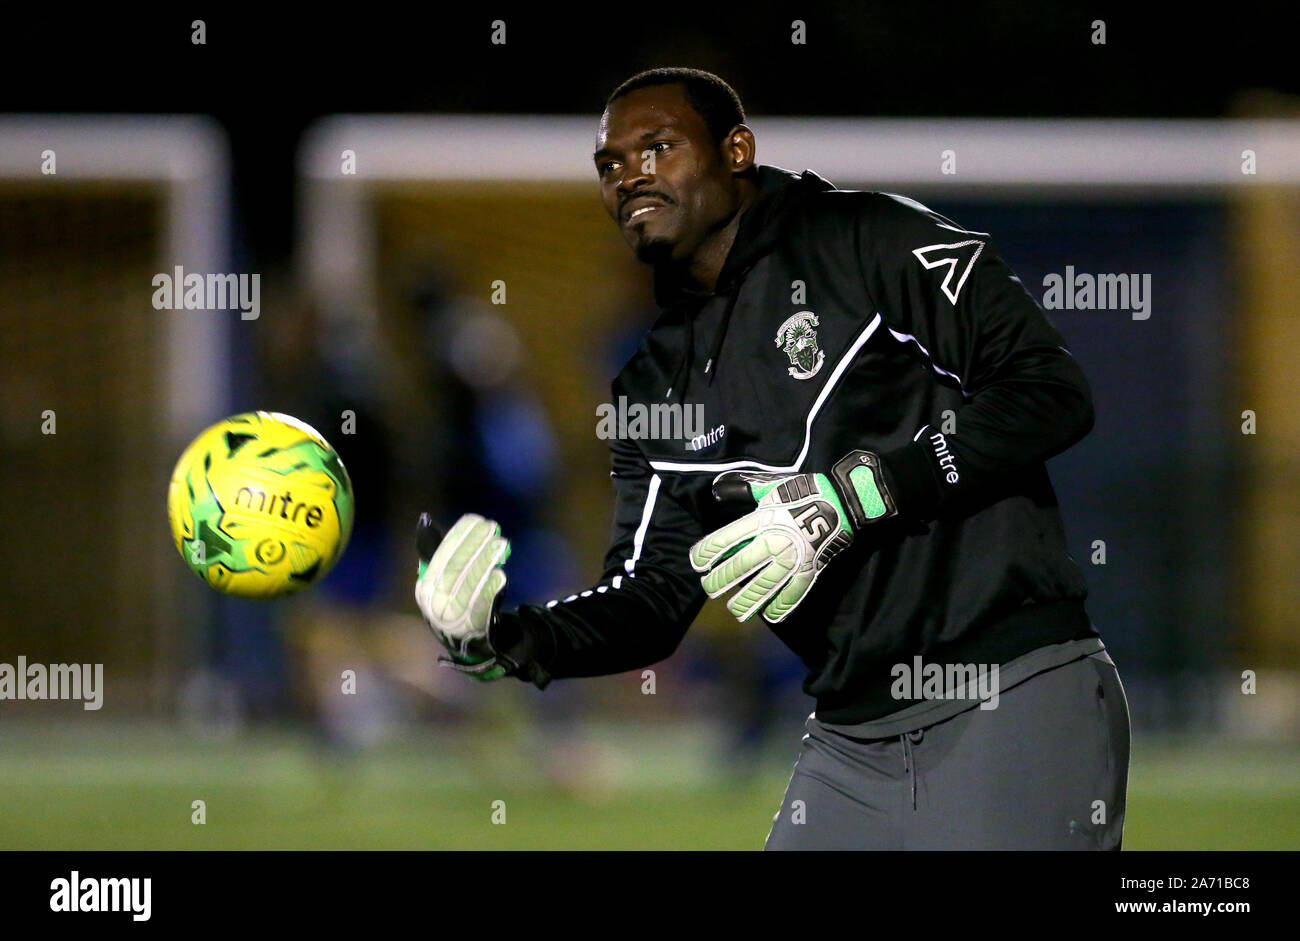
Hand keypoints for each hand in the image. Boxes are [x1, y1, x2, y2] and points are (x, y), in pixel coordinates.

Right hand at [415, 512, 510, 680]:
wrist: (472, 643)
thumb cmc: (457, 601)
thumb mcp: (443, 580)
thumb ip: (439, 553)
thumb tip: (425, 519)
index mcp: (425, 589)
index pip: (441, 557)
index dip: (458, 536)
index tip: (475, 520)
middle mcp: (435, 605)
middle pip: (456, 569)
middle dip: (474, 545)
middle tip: (492, 527)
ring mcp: (453, 619)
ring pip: (469, 584)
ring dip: (485, 561)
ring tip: (501, 544)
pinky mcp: (473, 629)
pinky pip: (482, 606)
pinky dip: (490, 589)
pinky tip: (500, 574)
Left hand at [688, 451, 895, 623]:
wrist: (842, 500)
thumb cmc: (803, 490)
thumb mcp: (770, 486)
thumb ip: (744, 490)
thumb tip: (719, 489)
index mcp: (762, 519)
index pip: (725, 539)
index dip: (707, 552)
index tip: (697, 563)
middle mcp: (774, 541)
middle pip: (740, 566)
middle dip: (721, 580)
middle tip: (708, 589)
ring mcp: (793, 558)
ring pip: (764, 585)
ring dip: (747, 600)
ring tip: (734, 609)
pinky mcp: (811, 569)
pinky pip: (794, 592)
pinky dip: (782, 606)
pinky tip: (770, 615)